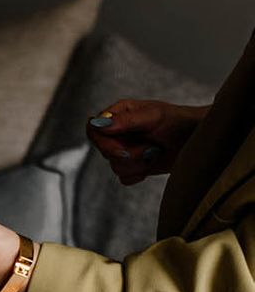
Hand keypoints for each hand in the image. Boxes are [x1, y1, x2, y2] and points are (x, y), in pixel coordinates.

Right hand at [86, 99, 208, 184]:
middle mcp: (118, 132)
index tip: (121, 148)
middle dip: (127, 154)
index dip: (103, 142)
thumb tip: (98, 124)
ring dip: (138, 163)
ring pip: (115, 166)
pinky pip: (124, 177)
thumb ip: (126, 121)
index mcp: (119, 114)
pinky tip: (153, 163)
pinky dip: (140, 173)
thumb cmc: (180, 121)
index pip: (94, 129)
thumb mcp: (154, 117)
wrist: (198, 140)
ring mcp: (124, 149)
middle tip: (150, 149)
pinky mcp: (133, 165)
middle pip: (104, 151)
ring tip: (156, 152)